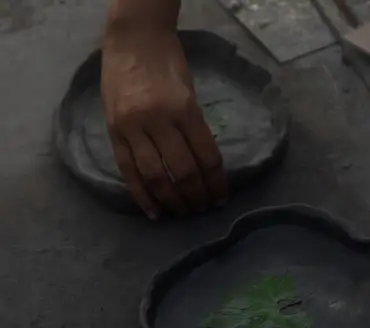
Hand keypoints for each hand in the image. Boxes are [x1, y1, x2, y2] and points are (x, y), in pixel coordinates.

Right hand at [101, 26, 227, 217]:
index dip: (216, 183)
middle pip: (182, 171)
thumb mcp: (189, 93)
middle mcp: (158, 119)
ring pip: (155, 176)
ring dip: (171, 200)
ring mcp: (133, 127)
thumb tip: (202, 168)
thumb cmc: (166, 64)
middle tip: (202, 209)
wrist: (132, 39)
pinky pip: (128, 172)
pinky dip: (142, 196)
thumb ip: (193, 128)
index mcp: (184, 108)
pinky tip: (154, 212)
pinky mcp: (114, 132)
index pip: (206, 156)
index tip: (220, 198)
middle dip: (195, 196)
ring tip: (181, 212)